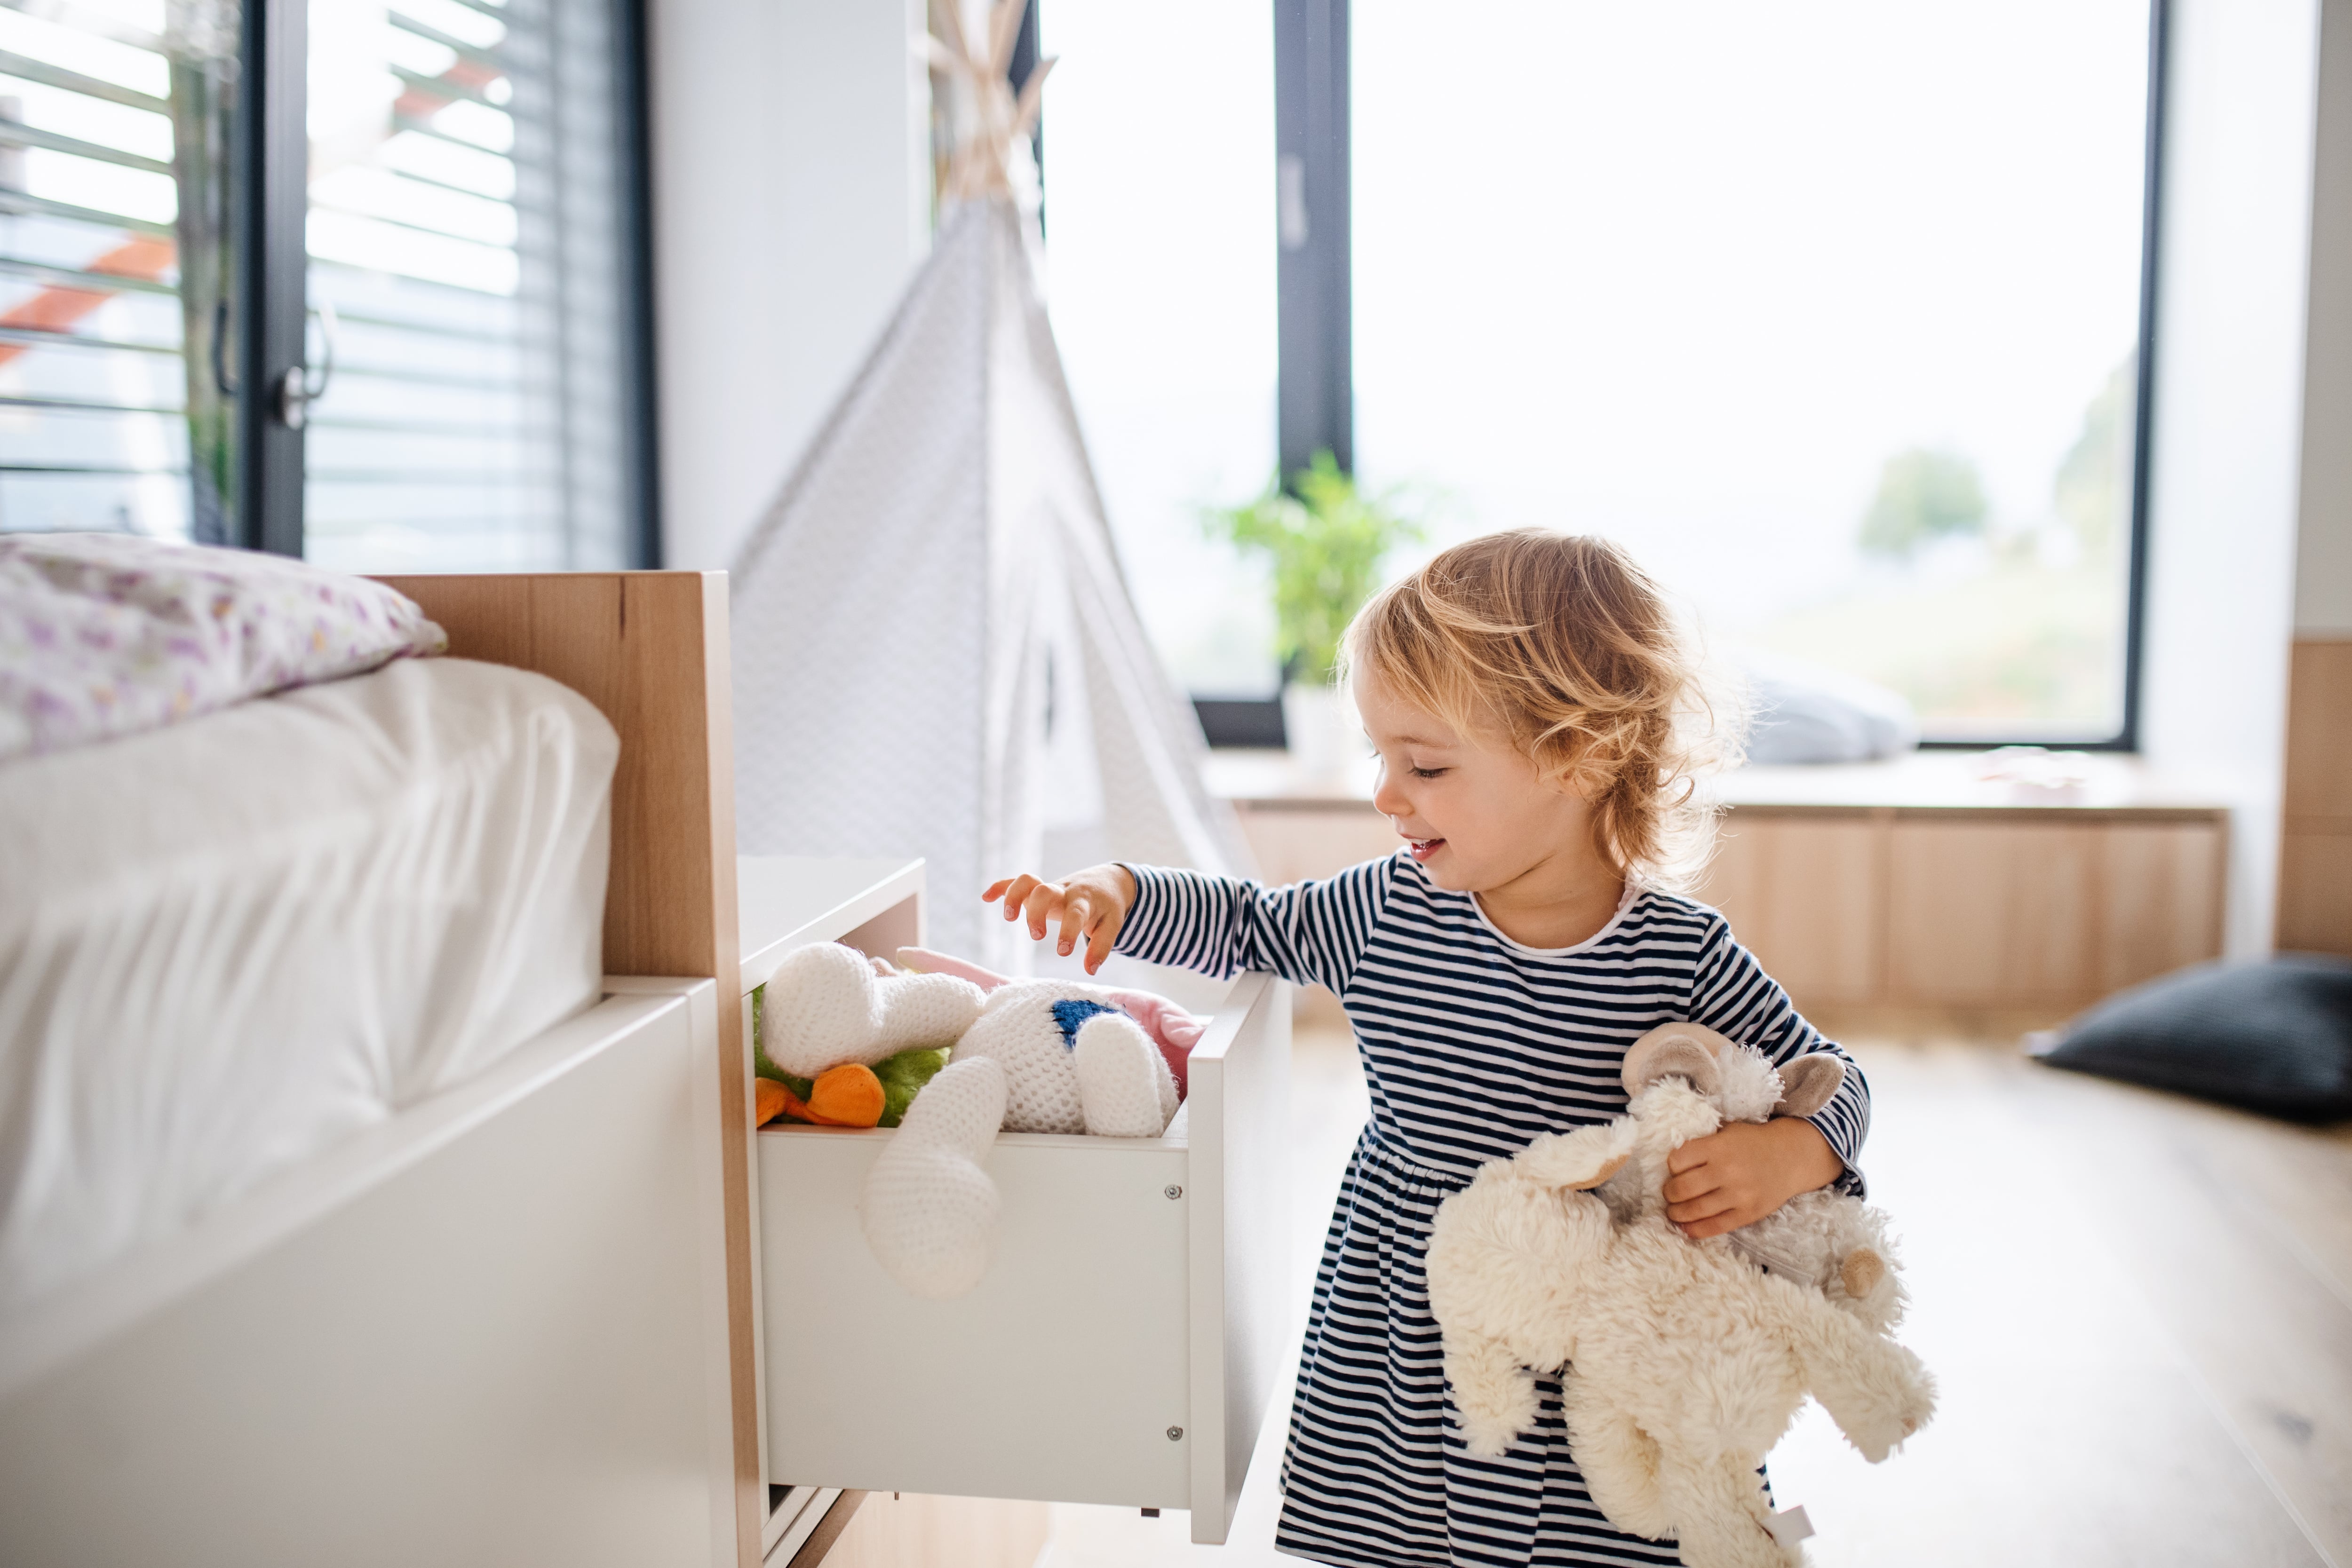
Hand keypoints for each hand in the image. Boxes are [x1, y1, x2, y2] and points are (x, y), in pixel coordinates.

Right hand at [981, 864, 1137, 973]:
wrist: (1107, 880)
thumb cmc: (1107, 907)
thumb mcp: (1112, 925)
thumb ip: (1101, 947)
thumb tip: (1090, 970)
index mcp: (1084, 901)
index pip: (1075, 912)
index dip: (1068, 930)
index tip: (1062, 952)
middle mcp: (1063, 891)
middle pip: (1045, 891)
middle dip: (1036, 913)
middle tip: (1037, 936)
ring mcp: (1048, 888)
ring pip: (1027, 881)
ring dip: (1014, 896)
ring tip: (1009, 918)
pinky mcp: (1037, 888)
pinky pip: (1015, 882)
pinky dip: (1000, 887)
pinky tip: (986, 898)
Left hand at [1661, 1117, 1843, 1239]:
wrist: (1790, 1158)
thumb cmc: (1752, 1143)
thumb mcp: (1727, 1132)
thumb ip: (1702, 1144)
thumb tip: (1672, 1163)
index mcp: (1718, 1147)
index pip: (1677, 1160)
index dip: (1671, 1166)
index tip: (1675, 1169)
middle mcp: (1727, 1171)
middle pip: (1682, 1188)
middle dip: (1669, 1193)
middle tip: (1669, 1193)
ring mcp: (1738, 1195)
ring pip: (1695, 1210)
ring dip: (1677, 1213)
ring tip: (1673, 1211)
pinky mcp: (1748, 1214)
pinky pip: (1715, 1227)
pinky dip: (1695, 1230)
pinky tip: (1686, 1228)